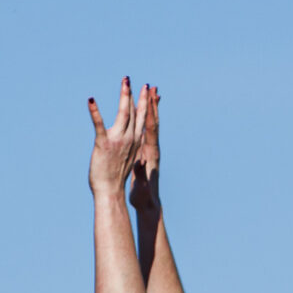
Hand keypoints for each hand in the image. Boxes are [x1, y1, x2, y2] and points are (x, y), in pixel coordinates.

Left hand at [87, 78, 148, 197]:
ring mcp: (117, 140)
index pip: (141, 118)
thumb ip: (130, 146)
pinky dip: (95, 111)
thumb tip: (133, 141)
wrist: (110, 190)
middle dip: (135, 94)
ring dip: (124, 95)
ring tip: (125, 81)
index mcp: (136, 141)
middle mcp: (130, 138)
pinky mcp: (103, 144)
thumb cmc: (116, 177)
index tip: (146, 90)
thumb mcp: (128, 159)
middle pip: (134, 111)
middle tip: (131, 80)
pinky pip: (99, 124)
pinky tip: (91, 100)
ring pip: (123, 112)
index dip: (143, 102)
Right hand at [128, 83, 161, 211]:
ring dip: (149, 109)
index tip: (149, 98)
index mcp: (152, 154)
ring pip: (150, 125)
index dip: (151, 113)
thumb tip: (141, 164)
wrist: (148, 204)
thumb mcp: (141, 186)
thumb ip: (141, 175)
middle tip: (152, 87)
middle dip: (152, 105)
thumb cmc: (144, 196)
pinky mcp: (144, 152)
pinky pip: (144, 132)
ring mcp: (149, 149)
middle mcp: (152, 148)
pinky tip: (140, 112)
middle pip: (153, 122)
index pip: (152, 129)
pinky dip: (143, 120)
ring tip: (149, 94)